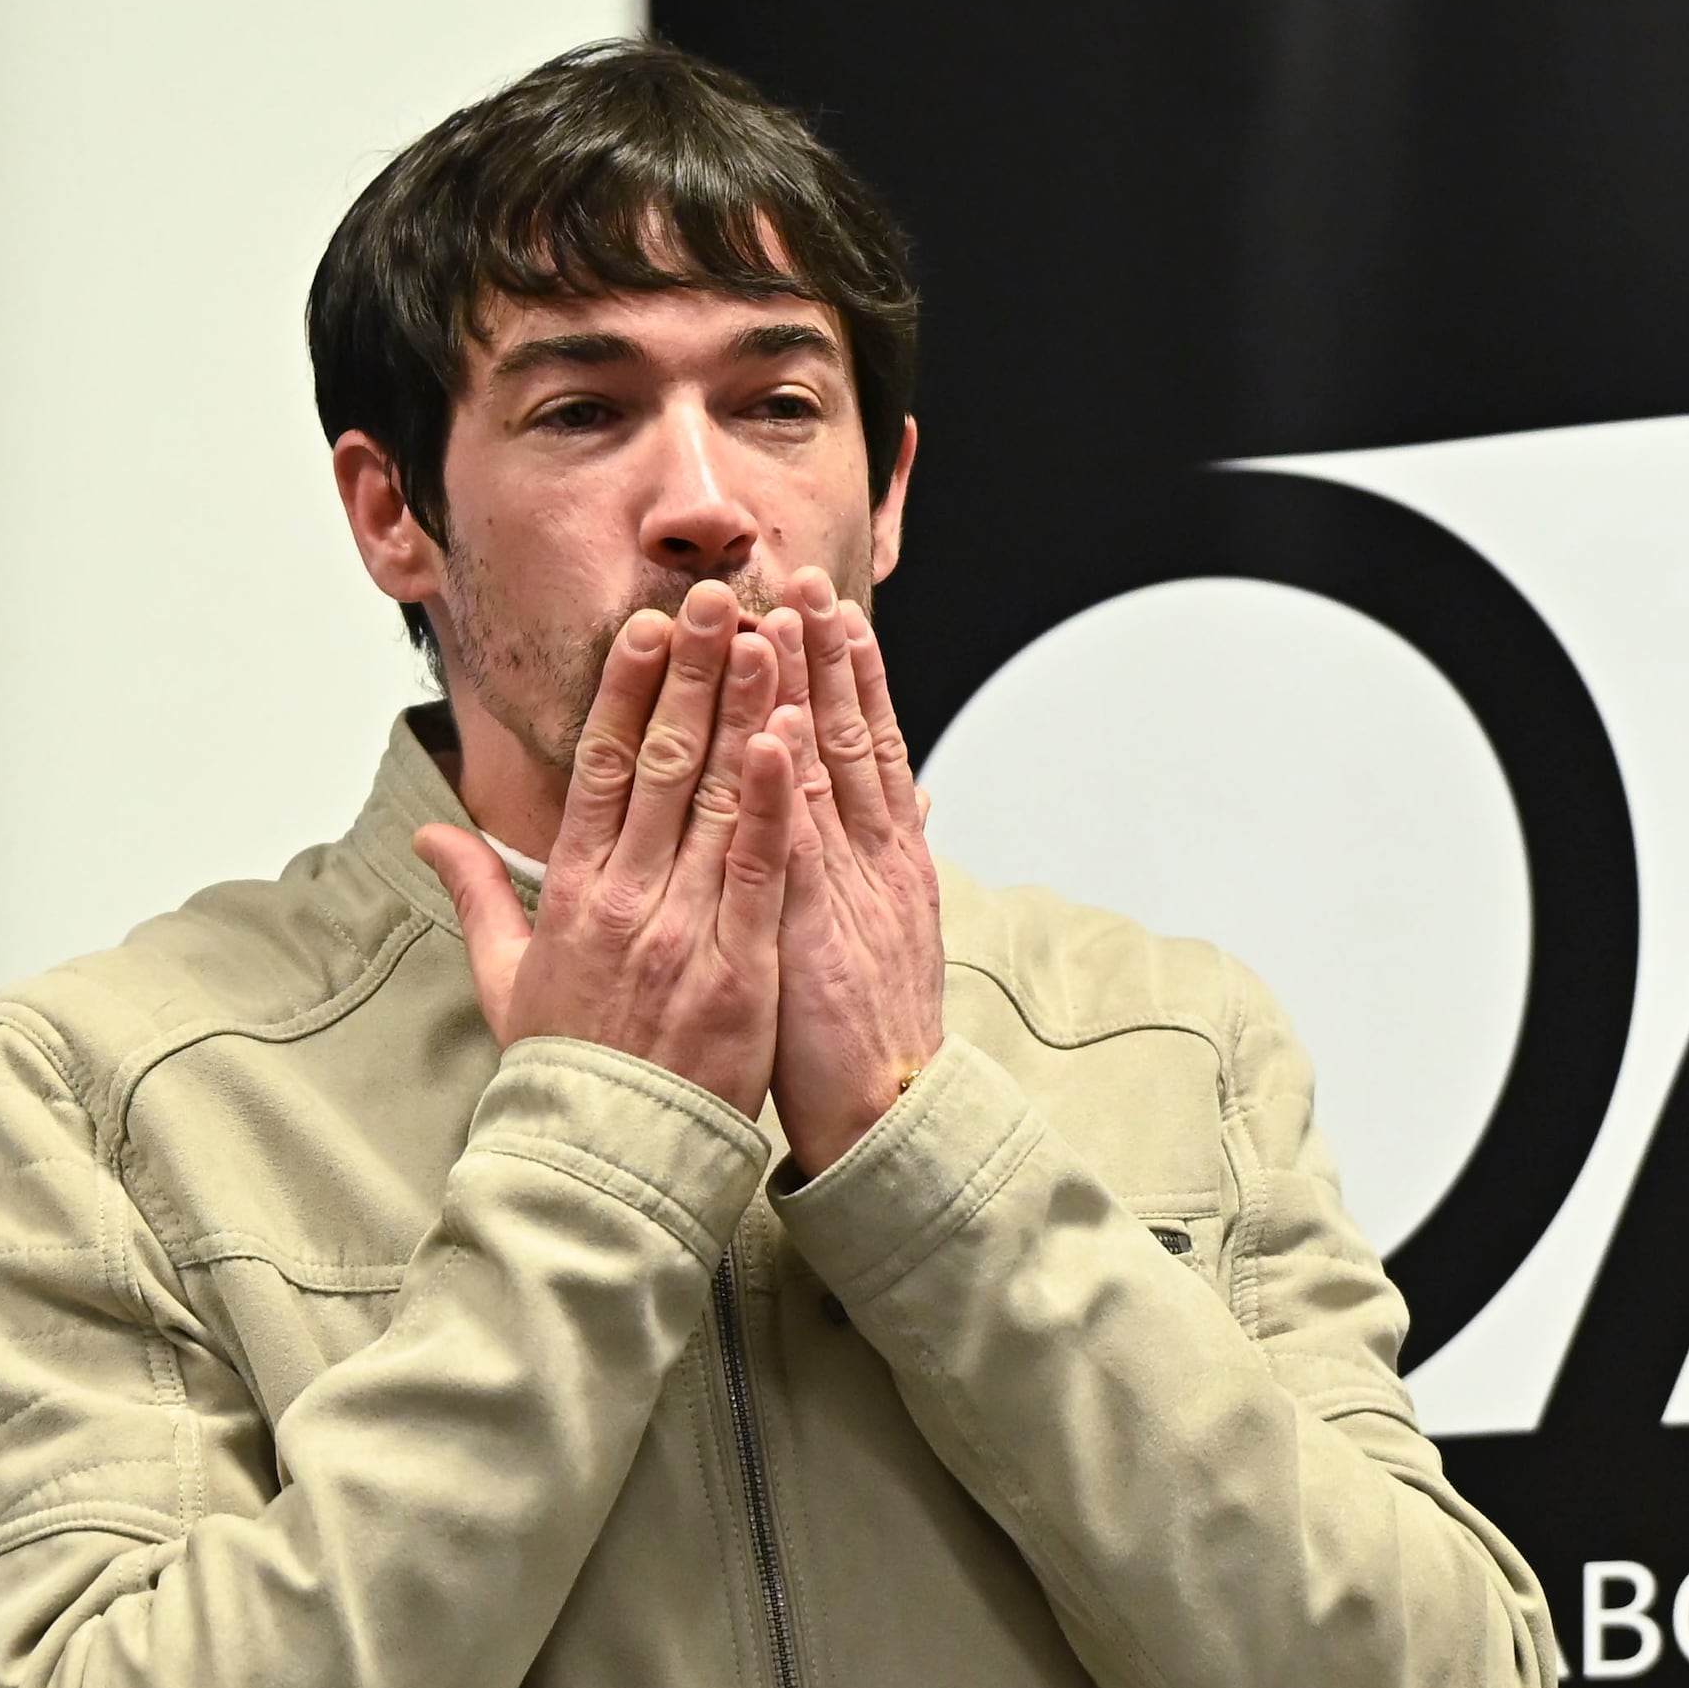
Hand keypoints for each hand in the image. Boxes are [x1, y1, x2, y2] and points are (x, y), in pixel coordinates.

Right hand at [416, 576, 796, 1121]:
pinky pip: (756, 868)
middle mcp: (624, 897)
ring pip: (712, 799)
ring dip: (740, 710)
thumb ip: (475, 895)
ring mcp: (682, 928)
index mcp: (572, 893)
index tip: (648, 628)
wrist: (607, 1156)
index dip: (626, 691)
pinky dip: (770, 801)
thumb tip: (432, 833)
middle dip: (691, 672)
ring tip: (765, 637)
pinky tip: (786, 739)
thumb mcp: (502, 977)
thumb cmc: (565, 1068)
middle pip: (659, 761)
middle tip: (716, 596)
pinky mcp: (737, 966)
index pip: (597, 768)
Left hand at [762, 566, 945, 1176]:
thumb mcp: (894, 933)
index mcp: (886, 857)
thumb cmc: (872, 1036)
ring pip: (827, 767)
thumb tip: (911, 798)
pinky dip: (790, 780)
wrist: (889, 1116)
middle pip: (849, 731)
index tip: (824, 604)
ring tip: (787, 612)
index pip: (866, 741)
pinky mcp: (815, 926)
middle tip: (801, 571)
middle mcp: (874, 857)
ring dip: (807, 686)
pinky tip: (778, 721)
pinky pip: (797, 841)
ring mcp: (848, 888)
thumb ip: (894, 857)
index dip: (844, 669)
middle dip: (823, 649)